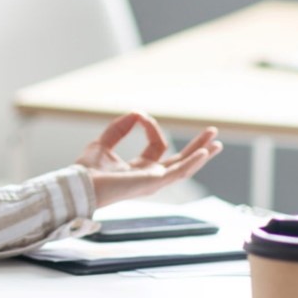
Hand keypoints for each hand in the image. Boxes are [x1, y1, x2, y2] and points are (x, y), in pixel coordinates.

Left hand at [76, 112, 221, 208]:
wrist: (81, 184)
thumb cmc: (87, 171)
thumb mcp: (103, 143)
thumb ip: (119, 129)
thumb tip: (136, 113)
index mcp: (140, 169)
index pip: (158, 146)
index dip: (151, 127)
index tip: (139, 115)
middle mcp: (150, 177)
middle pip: (180, 161)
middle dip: (197, 147)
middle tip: (212, 134)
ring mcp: (154, 182)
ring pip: (185, 168)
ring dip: (201, 154)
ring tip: (216, 142)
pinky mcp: (153, 183)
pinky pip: (178, 173)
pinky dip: (192, 162)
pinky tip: (203, 152)